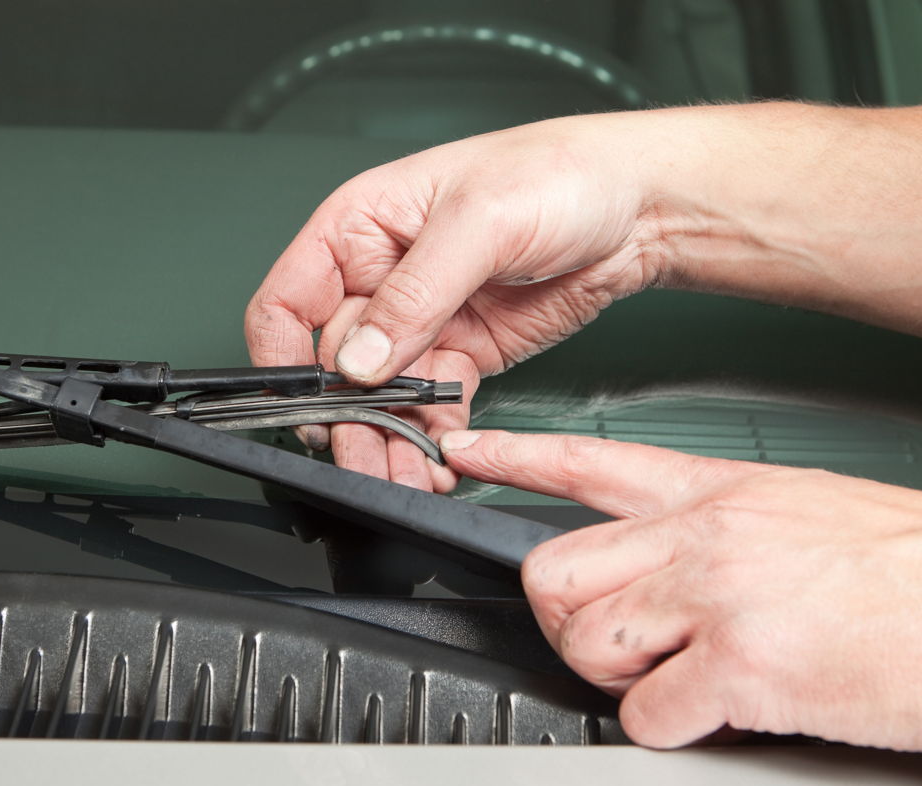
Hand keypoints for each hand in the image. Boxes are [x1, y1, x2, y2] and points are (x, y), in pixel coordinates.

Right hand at [245, 115, 665, 491]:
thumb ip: (414, 294)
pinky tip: (440, 460)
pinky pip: (431, 406)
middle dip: (347, 418)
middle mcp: (381, 278)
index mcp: (359, 228)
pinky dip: (432, 436)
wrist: (639, 206)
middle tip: (363, 458)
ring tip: (404, 475)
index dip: (282, 358)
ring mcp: (422, 321)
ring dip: (388, 440)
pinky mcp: (462, 353)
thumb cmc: (557, 173)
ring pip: (382, 397)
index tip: (303, 405)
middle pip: (334, 365)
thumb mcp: (478, 222)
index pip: (289, 301)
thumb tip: (360, 359)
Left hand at [440, 429, 921, 755]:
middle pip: (554, 568)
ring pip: (585, 638)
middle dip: (562, 617)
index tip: (464, 451)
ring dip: (611, 674)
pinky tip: (712, 712)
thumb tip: (675, 564)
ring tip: (670, 677)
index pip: (587, 460)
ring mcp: (719, 596)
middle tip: (606, 640)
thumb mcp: (809, 508)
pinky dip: (665, 726)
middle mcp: (706, 535)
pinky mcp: (745, 666)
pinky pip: (646, 712)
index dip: (513, 456)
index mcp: (722, 491)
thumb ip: (727, 526)